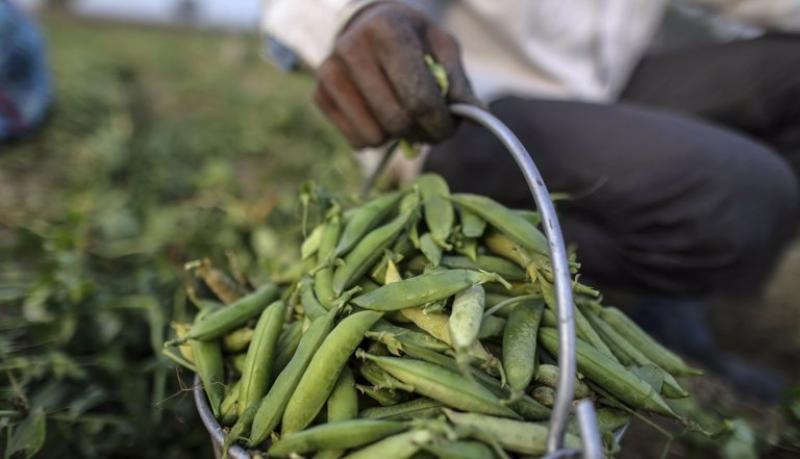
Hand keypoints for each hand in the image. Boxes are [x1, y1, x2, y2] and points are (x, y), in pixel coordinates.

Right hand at [314, 2, 478, 148]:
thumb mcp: (442, 48)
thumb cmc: (412, 38)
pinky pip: (357, 140)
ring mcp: (329, 73)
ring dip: (398, 136)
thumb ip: (459, 83)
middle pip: (397, 120)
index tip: (449, 128)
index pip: (418, 97)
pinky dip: (376, 138)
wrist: (367, 25)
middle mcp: (351, 48)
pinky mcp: (319, 95)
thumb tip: (478, 118)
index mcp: (387, 30)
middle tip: (430, 127)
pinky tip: (381, 117)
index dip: (440, 123)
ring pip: (375, 135)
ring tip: (405, 117)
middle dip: (422, 132)